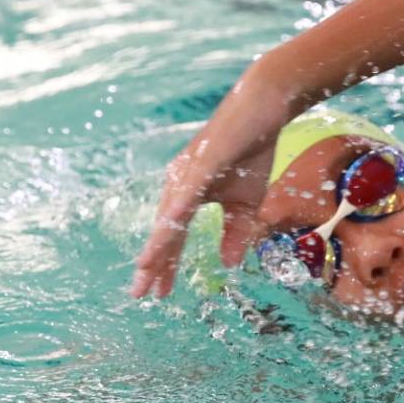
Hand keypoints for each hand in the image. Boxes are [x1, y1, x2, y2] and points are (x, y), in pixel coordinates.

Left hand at [129, 75, 287, 297]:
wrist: (264, 108)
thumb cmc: (252, 151)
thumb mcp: (247, 204)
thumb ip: (235, 233)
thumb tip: (227, 265)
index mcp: (187, 193)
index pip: (173, 235)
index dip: (166, 263)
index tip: (158, 292)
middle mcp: (179, 183)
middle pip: (163, 230)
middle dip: (153, 263)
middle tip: (139, 294)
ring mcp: (187, 173)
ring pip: (168, 218)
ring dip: (156, 247)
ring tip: (144, 272)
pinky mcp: (200, 164)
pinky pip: (184, 198)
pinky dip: (173, 220)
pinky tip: (164, 238)